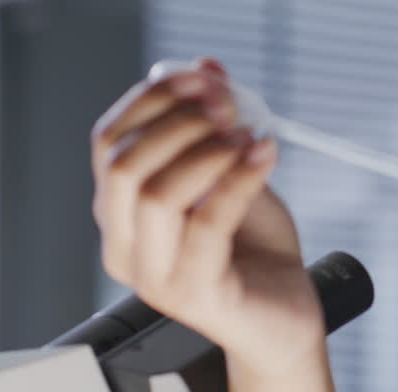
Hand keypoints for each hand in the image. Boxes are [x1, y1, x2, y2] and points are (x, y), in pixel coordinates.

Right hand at [91, 57, 324, 376]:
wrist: (288, 318)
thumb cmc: (257, 254)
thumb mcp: (235, 177)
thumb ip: (215, 129)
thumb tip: (204, 69)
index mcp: (122, 215)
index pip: (108, 142)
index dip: (152, 101)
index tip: (202, 80)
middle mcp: (126, 248)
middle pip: (123, 164)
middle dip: (179, 123)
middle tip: (229, 108)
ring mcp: (155, 277)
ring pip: (156, 194)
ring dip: (207, 151)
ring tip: (248, 136)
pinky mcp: (197, 295)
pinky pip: (207, 224)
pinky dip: (238, 180)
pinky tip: (265, 156)